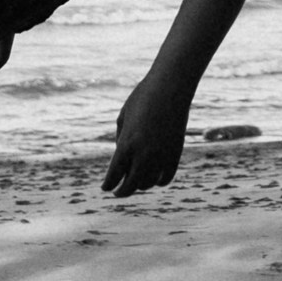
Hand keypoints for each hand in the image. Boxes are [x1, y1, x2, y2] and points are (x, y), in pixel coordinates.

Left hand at [103, 79, 187, 197]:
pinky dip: (157, 180)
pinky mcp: (175, 154)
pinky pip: (165, 177)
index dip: (108, 185)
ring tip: (135, 181)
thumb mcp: (124, 117)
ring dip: (139, 184)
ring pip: (148, 183)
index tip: (106, 188)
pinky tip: (153, 178)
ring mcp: (161, 156)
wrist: (170, 87)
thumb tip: (124, 160)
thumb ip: (122, 141)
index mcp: (127, 144)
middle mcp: (143, 154)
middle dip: (122, 192)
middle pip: (131, 186)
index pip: (114, 175)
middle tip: (118, 193)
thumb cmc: (142, 98)